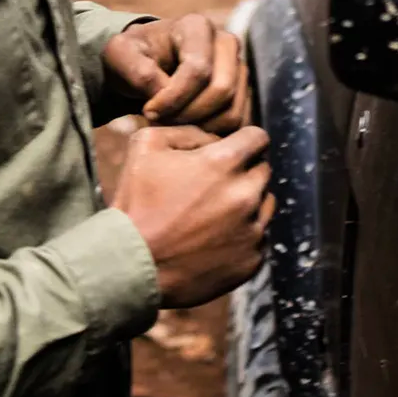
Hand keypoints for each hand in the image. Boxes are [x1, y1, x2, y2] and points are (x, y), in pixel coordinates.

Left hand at [101, 14, 250, 133]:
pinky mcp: (243, 92)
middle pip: (222, 90)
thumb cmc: (132, 57)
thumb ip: (138, 72)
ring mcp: (239, 67)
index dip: (173, 98)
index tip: (148, 112)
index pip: (198, 69)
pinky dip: (214, 134)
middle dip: (189, 115)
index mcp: (197, 26)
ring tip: (172, 125)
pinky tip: (187, 130)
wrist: (144, 65)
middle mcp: (226, 42)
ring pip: (233, 110)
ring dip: (201, 127)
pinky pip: (239, 122)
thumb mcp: (120, 57)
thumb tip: (165, 92)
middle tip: (161, 122)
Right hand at [113, 124, 273, 307]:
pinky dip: (242, 235)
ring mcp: (252, 231)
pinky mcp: (251, 261)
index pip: (257, 138)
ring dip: (247, 202)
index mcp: (224, 163)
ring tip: (214, 213)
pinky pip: (258, 238)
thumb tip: (212, 137)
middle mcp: (245, 195)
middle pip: (263, 170)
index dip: (244, 140)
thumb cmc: (136, 203)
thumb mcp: (146, 146)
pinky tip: (213, 238)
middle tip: (215, 183)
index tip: (232, 148)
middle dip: (244, 171)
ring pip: (265, 204)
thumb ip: (186, 130)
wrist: (131, 266)